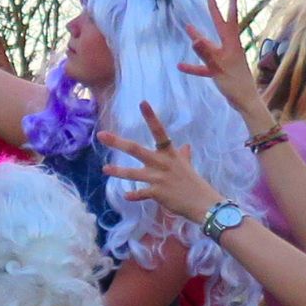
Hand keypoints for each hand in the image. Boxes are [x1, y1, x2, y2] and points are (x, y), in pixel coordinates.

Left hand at [98, 102, 220, 225]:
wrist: (204, 203)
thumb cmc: (195, 183)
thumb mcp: (187, 165)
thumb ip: (183, 155)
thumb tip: (186, 146)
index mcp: (169, 153)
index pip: (159, 131)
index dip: (151, 117)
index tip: (142, 103)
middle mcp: (161, 163)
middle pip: (136, 149)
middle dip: (117, 142)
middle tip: (101, 135)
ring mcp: (158, 178)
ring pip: (133, 173)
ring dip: (118, 171)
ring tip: (104, 169)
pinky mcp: (158, 193)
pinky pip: (141, 193)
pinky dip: (133, 195)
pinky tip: (125, 196)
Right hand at [178, 0, 259, 116]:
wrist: (246, 102)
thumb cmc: (235, 84)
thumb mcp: (218, 69)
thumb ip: (206, 54)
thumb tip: (194, 38)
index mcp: (231, 44)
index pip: (230, 19)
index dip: (231, 3)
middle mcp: (230, 48)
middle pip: (222, 25)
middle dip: (216, 11)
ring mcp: (226, 58)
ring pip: (211, 44)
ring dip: (200, 36)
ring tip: (188, 27)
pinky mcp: (221, 70)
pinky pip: (206, 65)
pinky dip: (195, 65)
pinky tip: (181, 66)